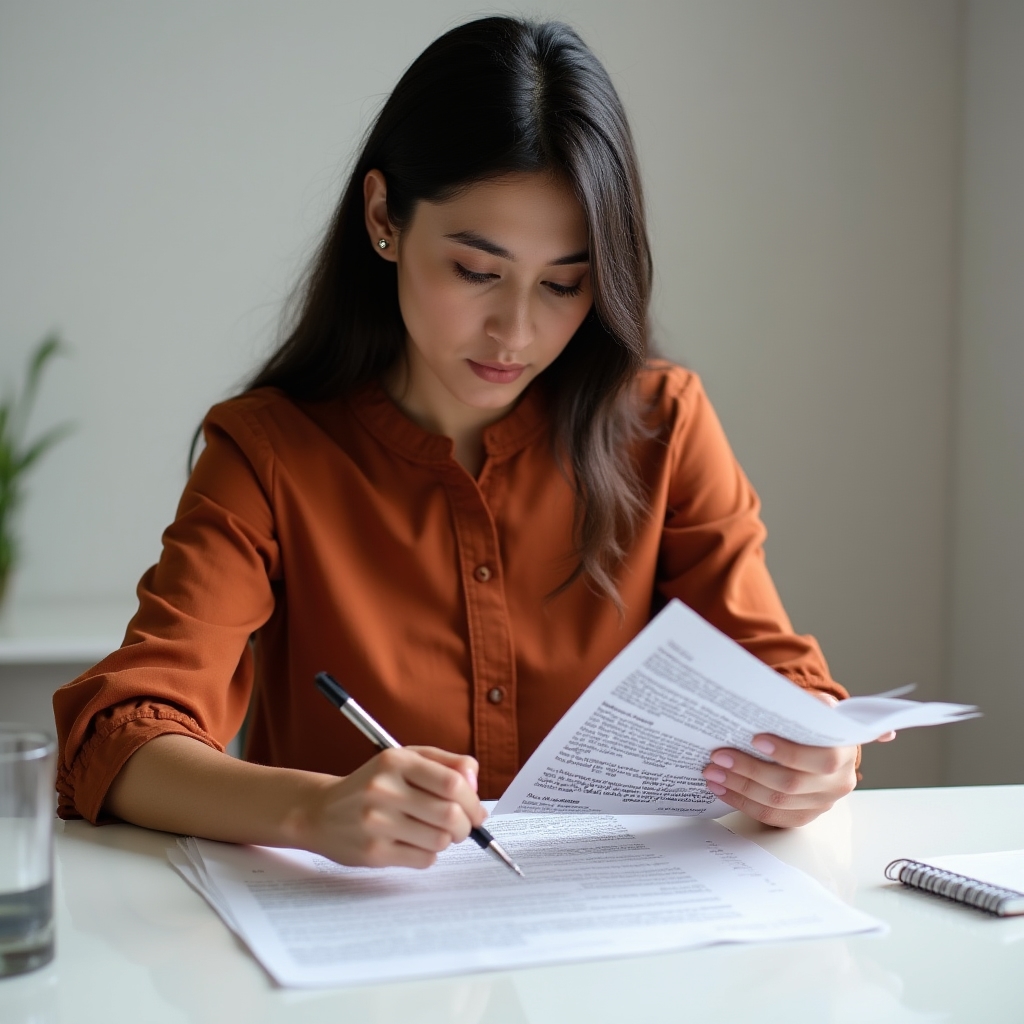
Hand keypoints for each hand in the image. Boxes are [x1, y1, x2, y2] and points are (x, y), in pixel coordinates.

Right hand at [293, 746, 486, 868]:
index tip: (477, 810)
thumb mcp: (405, 759)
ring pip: (440, 840)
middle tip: (463, 826)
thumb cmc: (373, 784)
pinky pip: (423, 859)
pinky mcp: (373, 852)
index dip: (473, 800)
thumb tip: (475, 782)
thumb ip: (446, 763)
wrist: (320, 811)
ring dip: (447, 840)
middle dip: (467, 825)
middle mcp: (384, 789)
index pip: (453, 783)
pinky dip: (429, 854)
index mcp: (395, 761)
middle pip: (450, 814)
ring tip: (435, 833)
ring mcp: (376, 823)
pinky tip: (415, 843)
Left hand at [701, 693, 895, 827]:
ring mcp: (822, 803)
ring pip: (777, 802)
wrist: (824, 740)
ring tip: (714, 773)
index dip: (788, 752)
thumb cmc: (813, 720)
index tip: (756, 739)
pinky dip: (743, 803)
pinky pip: (772, 816)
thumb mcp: (814, 704)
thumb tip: (766, 699)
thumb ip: (800, 704)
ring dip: (740, 788)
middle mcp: (838, 783)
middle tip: (719, 757)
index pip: (821, 760)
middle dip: (750, 770)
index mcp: (844, 752)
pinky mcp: (804, 815)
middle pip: (791, 784)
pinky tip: (723, 790)